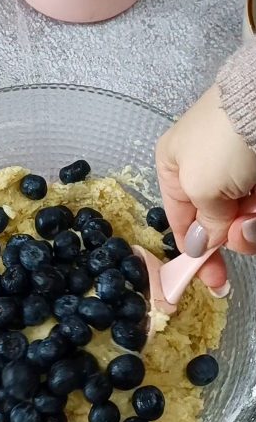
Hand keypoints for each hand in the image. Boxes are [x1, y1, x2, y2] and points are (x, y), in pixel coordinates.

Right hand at [156, 84, 255, 289]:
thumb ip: (201, 222)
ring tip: (255, 217)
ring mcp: (236, 169)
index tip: (212, 280)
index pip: (179, 218)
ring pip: (241, 217)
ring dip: (248, 227)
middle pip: (215, 221)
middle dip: (228, 236)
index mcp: (174, 166)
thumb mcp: (200, 186)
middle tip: (241, 234)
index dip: (194, 252)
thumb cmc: (221, 142)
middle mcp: (204, 168)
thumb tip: (198, 247)